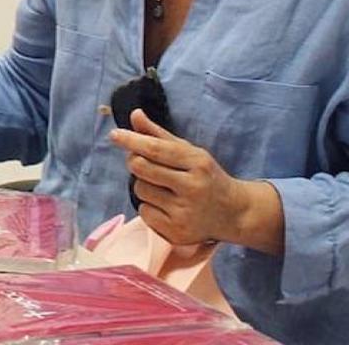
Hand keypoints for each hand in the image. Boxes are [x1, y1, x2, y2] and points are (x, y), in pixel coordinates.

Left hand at [112, 111, 280, 249]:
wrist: (234, 213)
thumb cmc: (206, 177)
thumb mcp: (190, 152)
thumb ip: (159, 135)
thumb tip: (134, 114)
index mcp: (197, 163)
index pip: (156, 149)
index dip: (132, 140)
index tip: (115, 135)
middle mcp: (193, 188)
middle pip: (142, 168)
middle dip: (135, 162)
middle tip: (143, 163)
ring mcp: (185, 212)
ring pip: (140, 190)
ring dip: (143, 185)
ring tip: (163, 188)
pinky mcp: (177, 232)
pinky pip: (143, 212)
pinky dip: (148, 206)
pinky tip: (166, 206)